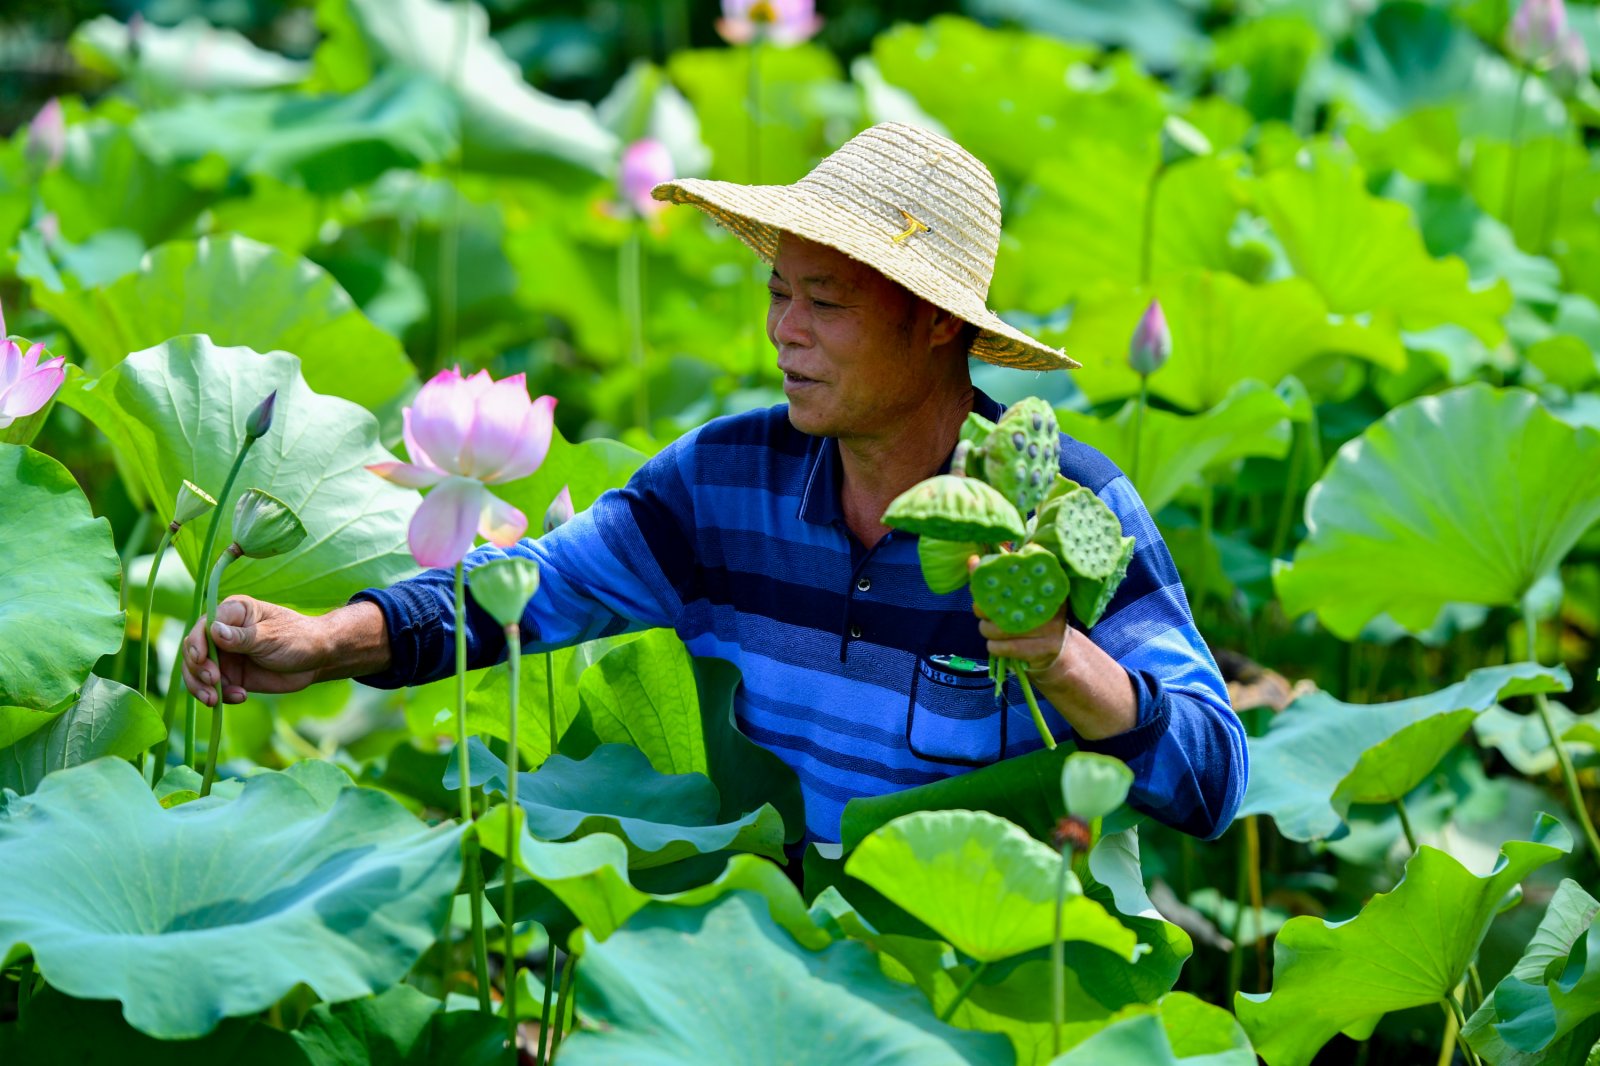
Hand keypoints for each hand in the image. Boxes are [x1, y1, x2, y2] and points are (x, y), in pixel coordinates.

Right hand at [181, 595, 325, 706]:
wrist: (317, 659)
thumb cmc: (298, 638)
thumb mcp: (271, 636)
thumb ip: (242, 637)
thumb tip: (213, 630)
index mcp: (233, 612)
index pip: (203, 626)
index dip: (197, 643)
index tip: (201, 660)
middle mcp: (223, 632)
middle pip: (193, 651)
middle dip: (197, 670)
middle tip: (213, 683)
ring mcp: (225, 655)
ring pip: (198, 672)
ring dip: (202, 687)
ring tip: (215, 699)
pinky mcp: (231, 675)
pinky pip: (215, 687)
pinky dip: (221, 695)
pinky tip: (240, 697)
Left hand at [967, 554, 1136, 738]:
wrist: (1057, 653)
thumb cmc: (1031, 620)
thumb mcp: (1019, 598)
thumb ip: (997, 581)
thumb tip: (972, 561)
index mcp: (1046, 585)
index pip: (1018, 576)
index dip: (993, 583)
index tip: (980, 588)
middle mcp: (1051, 604)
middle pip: (1005, 604)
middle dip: (985, 610)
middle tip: (982, 613)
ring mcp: (1050, 628)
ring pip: (1001, 629)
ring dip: (987, 630)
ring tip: (989, 629)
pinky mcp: (1043, 649)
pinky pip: (1006, 648)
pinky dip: (995, 647)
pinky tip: (996, 645)